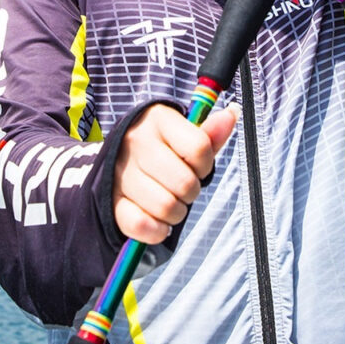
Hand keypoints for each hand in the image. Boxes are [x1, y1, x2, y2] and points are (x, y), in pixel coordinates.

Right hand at [113, 102, 239, 243]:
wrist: (120, 158)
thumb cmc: (162, 147)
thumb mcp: (185, 134)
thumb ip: (210, 132)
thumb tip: (232, 113)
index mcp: (158, 120)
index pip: (199, 148)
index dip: (205, 165)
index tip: (198, 166)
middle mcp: (136, 142)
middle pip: (185, 183)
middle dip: (192, 191)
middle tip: (183, 187)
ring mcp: (120, 172)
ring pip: (166, 207)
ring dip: (176, 212)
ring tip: (170, 200)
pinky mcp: (111, 200)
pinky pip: (141, 224)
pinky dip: (156, 230)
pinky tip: (157, 220)